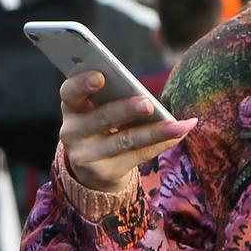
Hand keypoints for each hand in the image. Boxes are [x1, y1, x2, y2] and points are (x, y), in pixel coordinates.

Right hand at [58, 72, 192, 193]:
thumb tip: (146, 89)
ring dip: (154, 132)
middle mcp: (73, 132)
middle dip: (126, 110)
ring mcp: (86, 156)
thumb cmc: (100, 125)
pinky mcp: (105, 172)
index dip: (82, 84)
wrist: (92, 169)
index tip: (100, 77)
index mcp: (71, 107)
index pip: (70, 92)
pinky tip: (180, 132)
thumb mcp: (97, 109)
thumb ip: (114, 96)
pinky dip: (161, 143)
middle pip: (102, 118)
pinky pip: (138, 155)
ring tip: (176, 125)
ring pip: (124, 140)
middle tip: (148, 103)